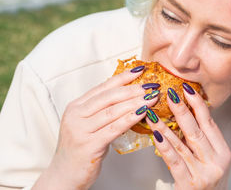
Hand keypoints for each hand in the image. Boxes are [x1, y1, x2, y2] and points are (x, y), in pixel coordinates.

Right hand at [33, 67, 159, 189]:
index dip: (122, 78)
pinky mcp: (89, 145)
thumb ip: (102, 111)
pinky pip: (113, 128)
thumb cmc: (81, 149)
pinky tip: (142, 113)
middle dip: (133, 89)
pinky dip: (130, 119)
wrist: (64, 175)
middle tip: (151, 86)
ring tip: (152, 98)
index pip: (103, 87)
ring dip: (135, 103)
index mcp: (76, 107)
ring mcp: (81, 130)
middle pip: (109, 97)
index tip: (140, 70)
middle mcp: (76, 115)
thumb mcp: (88, 125)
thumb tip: (129, 97)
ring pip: (113, 111)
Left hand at [146, 84, 230, 189]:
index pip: (210, 123)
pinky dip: (164, 146)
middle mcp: (216, 161)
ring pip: (182, 144)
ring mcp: (203, 173)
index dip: (198, 104)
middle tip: (170, 93)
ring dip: (166, 126)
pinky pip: (174, 161)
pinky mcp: (189, 184)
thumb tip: (186, 114)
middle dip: (182, 110)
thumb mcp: (213, 161)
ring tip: (153, 112)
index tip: (187, 89)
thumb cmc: (209, 182)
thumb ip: (204, 142)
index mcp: (224, 152)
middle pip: (197, 130)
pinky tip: (155, 135)